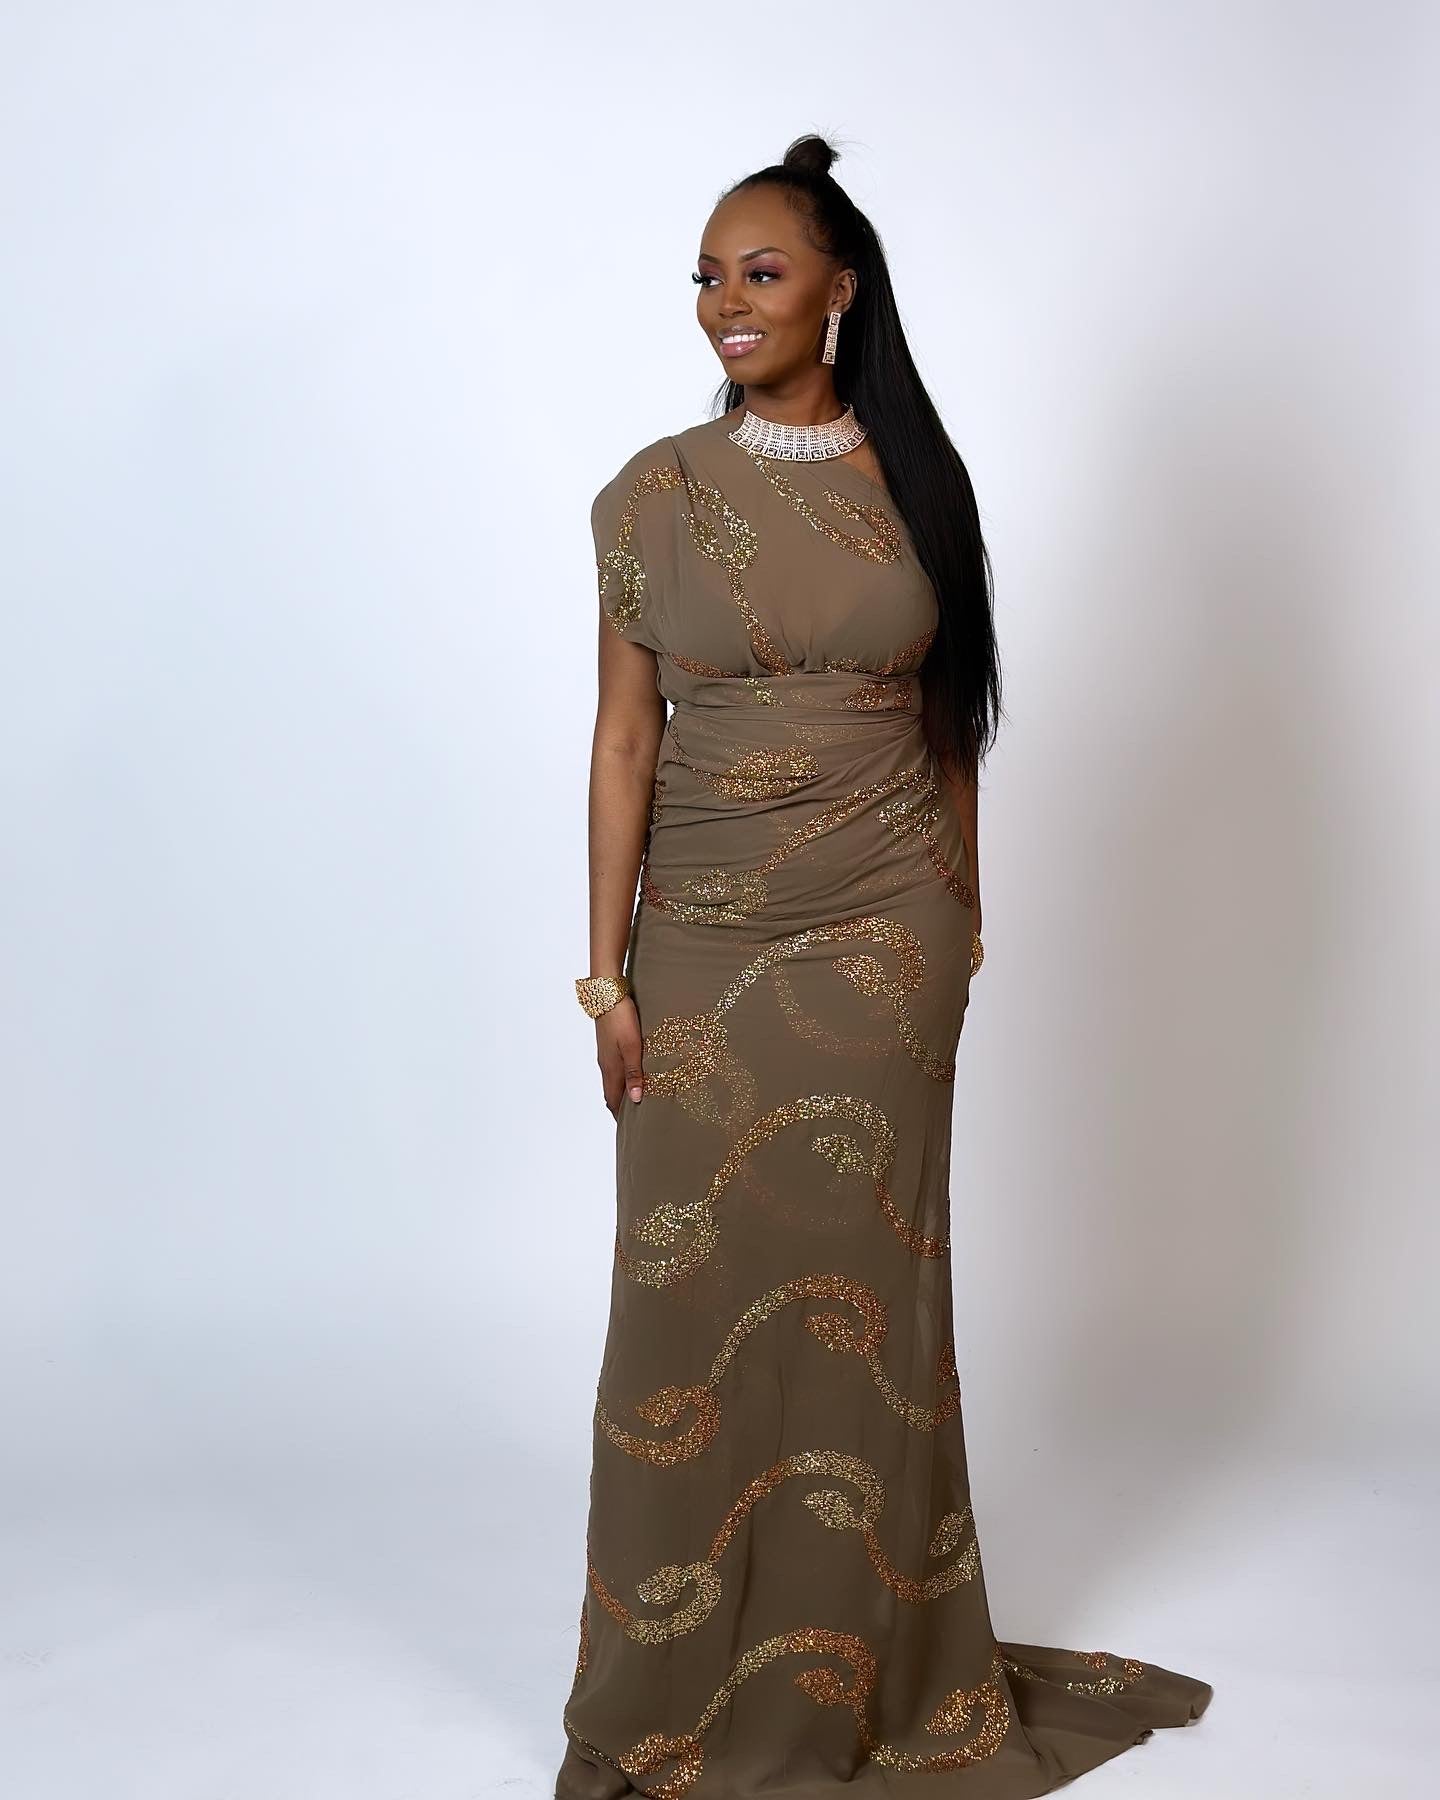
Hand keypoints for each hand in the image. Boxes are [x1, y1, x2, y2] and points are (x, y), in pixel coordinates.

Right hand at [596, 997, 645, 1117]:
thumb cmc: (621, 1019)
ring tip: (639, 1097)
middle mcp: (606, 1064)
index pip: (612, 1101)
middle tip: (637, 1117)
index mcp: (610, 1069)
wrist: (607, 993)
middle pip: (612, 1092)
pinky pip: (616, 1067)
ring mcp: (606, 1053)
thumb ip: (634, 1073)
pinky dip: (624, 1076)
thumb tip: (636, 1099)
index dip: (620, 1116)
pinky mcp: (609, 1043)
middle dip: (622, 1106)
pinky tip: (635, 1072)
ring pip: (614, 1079)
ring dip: (624, 1090)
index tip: (630, 1127)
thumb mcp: (631, 1047)